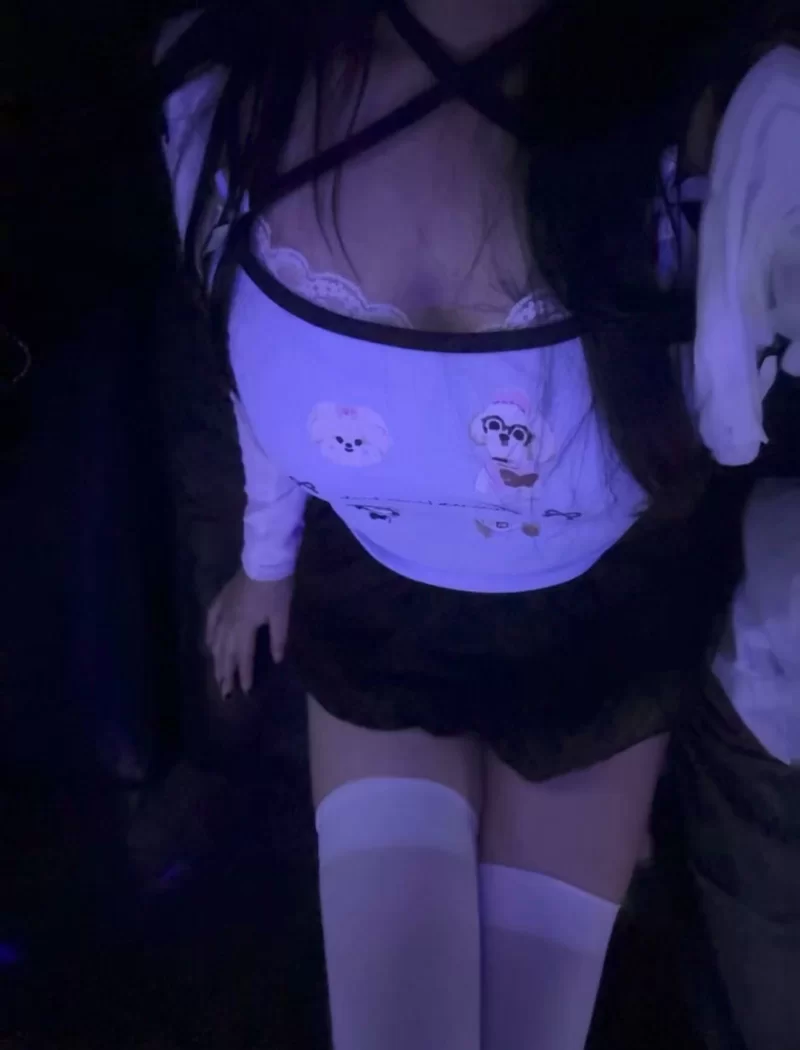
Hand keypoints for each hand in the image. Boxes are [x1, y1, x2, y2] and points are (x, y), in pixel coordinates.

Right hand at [205, 570, 292, 696]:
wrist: (264, 561)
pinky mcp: (220, 600)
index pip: (244, 657)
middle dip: (226, 674)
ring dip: (216, 660)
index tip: (244, 692)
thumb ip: (278, 639)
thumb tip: (277, 660)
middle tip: (225, 693)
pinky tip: (209, 646)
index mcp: (245, 628)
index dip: (245, 675)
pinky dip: (209, 636)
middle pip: (226, 653)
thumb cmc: (277, 588)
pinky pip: (211, 622)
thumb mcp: (282, 615)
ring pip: (216, 641)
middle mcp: (229, 623)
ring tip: (216, 676)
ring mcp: (222, 611)